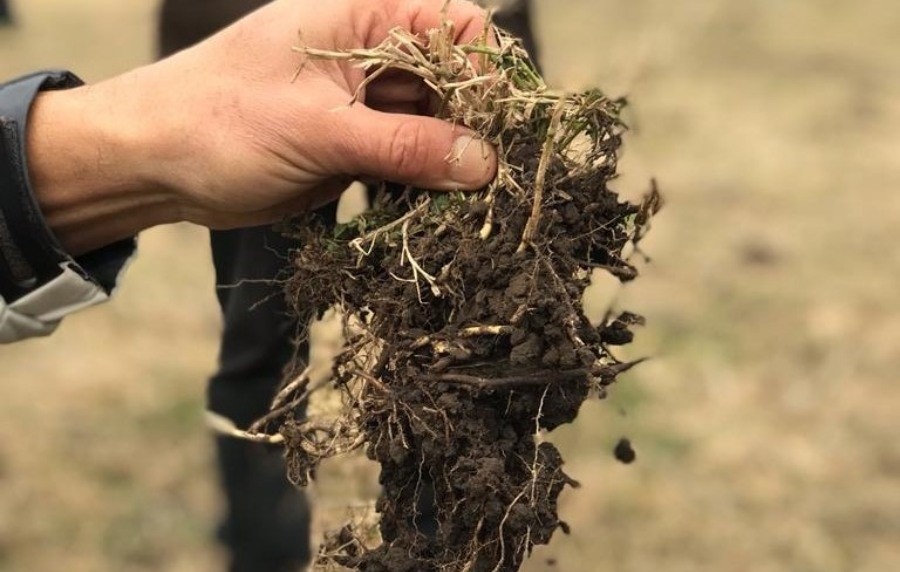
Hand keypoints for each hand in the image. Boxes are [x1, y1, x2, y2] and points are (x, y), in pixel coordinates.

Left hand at [27, 0, 496, 253]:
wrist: (153, 165)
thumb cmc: (220, 123)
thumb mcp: (319, 130)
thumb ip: (405, 144)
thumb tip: (484, 162)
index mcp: (359, 18)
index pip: (454, 26)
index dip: (488, 70)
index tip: (504, 125)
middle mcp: (368, 55)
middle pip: (452, 80)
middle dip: (476, 124)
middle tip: (496, 178)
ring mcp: (362, 104)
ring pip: (433, 125)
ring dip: (452, 161)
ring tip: (472, 203)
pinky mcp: (353, 147)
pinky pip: (407, 160)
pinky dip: (424, 183)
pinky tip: (437, 209)